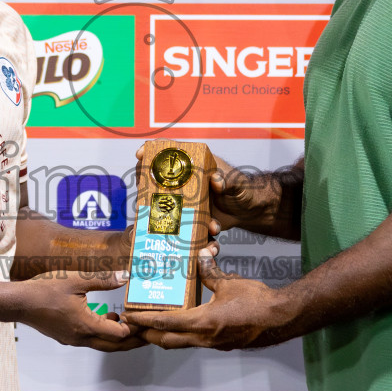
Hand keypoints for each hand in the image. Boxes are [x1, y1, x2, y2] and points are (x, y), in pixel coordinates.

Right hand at [18, 270, 145, 351]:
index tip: (144, 318)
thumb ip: (103, 279)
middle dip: (133, 340)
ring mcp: (73, 340)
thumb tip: (125, 276)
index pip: (119, 334)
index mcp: (87, 326)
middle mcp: (82, 338)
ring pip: (102, 344)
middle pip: (114, 346)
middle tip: (148, 334)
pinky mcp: (67, 337)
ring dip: (118, 337)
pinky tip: (106, 317)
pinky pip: (91, 339)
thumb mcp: (76, 280)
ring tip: (129, 323)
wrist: (19, 303)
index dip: (134, 327)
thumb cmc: (45, 290)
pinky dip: (103, 333)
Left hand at [122, 250, 295, 350]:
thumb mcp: (229, 283)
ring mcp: (212, 344)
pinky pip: (194, 342)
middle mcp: (204, 338)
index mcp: (203, 322)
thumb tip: (200, 255)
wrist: (280, 319)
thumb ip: (210, 272)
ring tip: (151, 327)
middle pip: (166, 341)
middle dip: (147, 335)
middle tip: (133, 327)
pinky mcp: (220, 344)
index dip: (144, 320)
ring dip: (163, 337)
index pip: (165, 323)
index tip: (129, 317)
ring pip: (180, 344)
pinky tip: (181, 325)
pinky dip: (181, 336)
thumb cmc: (257, 301)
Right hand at [133, 145, 269, 233]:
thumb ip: (228, 180)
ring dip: (169, 220)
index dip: (153, 152)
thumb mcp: (238, 183)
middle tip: (144, 205)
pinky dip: (190, 237)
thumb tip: (217, 180)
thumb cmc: (245, 189)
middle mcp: (186, 182)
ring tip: (183, 226)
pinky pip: (183, 227)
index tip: (140, 154)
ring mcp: (186, 201)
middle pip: (157, 182)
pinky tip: (206, 238)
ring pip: (167, 208)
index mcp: (195, 166)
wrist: (251, 211)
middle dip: (147, 193)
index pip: (170, 153)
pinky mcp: (191, 218)